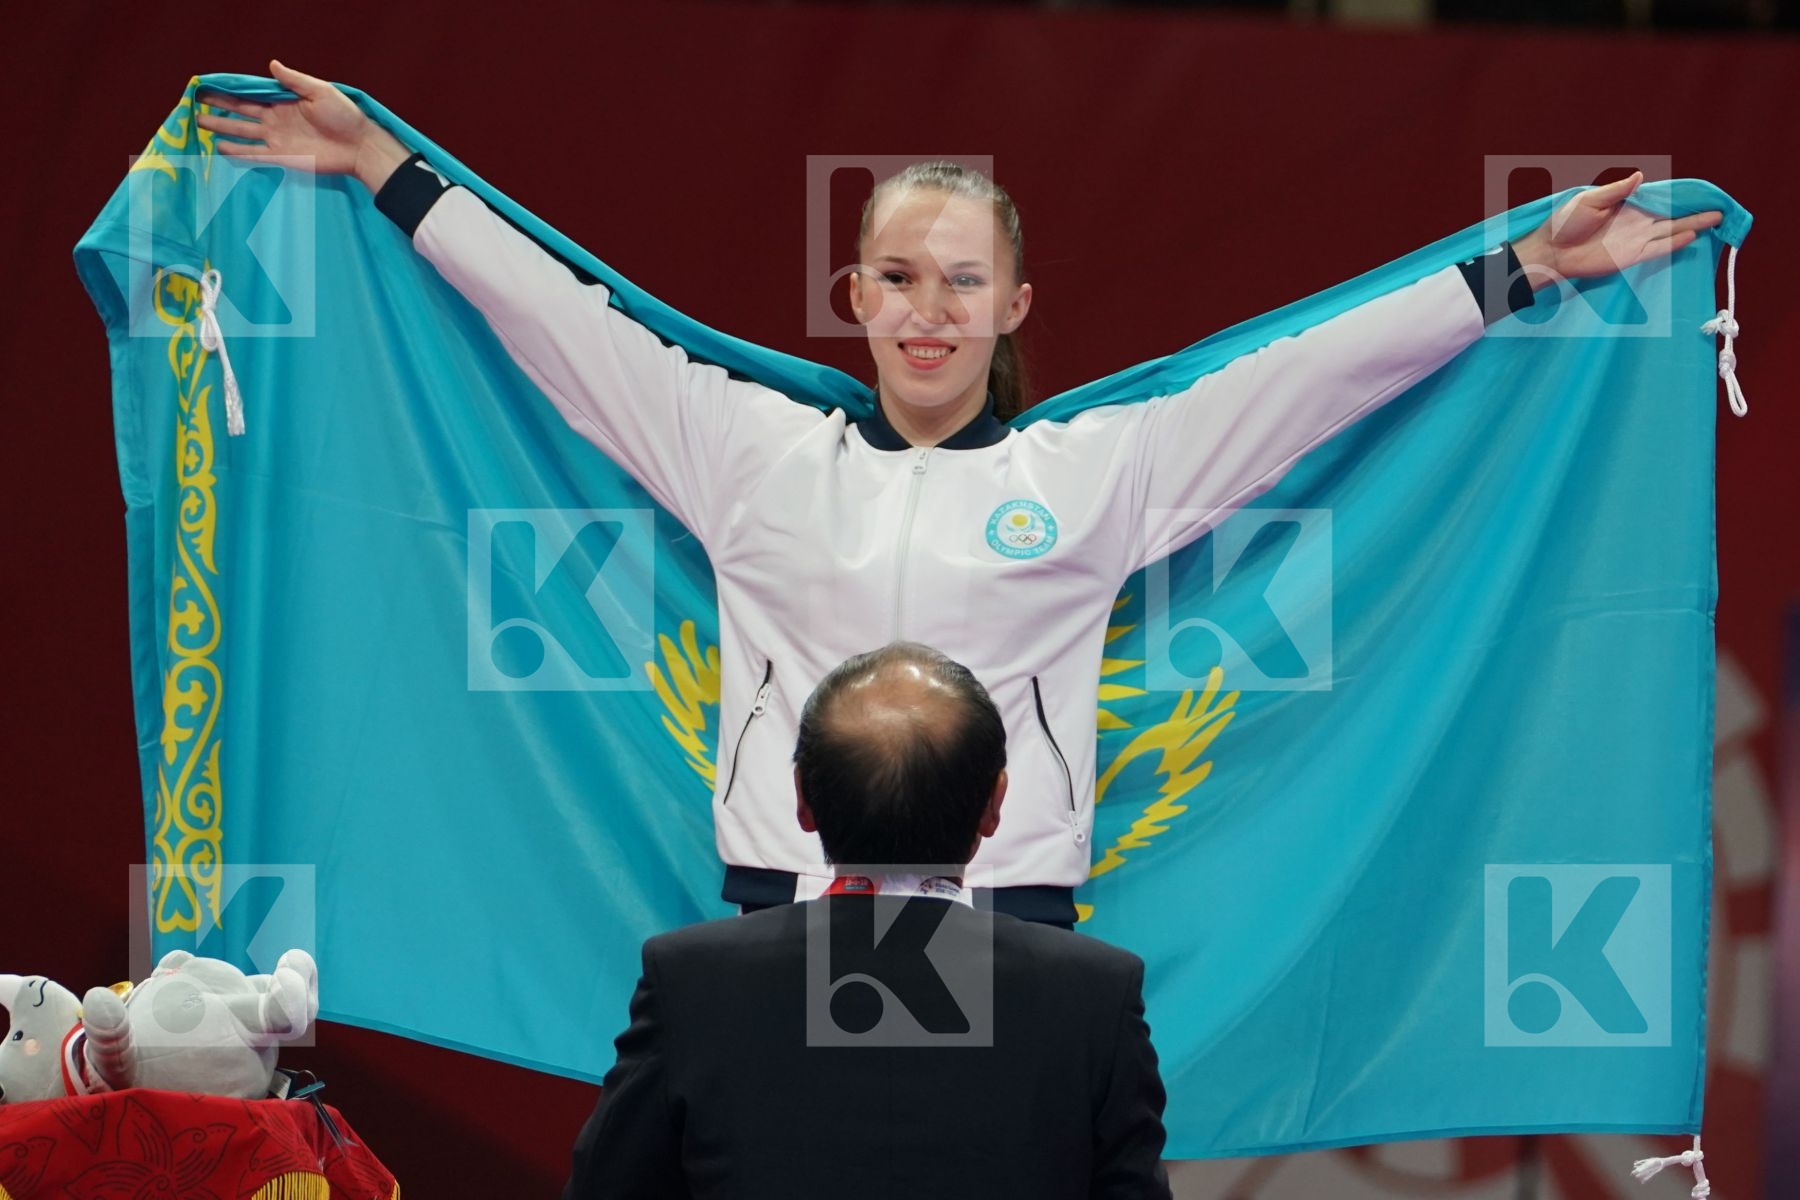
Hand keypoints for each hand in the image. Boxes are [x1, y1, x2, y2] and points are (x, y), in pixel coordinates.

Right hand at [195, 59, 411, 192]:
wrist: (360, 146)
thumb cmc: (344, 116)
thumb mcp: (320, 91)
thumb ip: (294, 80)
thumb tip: (271, 64)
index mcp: (283, 102)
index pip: (250, 95)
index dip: (229, 91)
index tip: (208, 86)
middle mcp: (276, 121)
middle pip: (240, 113)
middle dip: (218, 108)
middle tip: (195, 104)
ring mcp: (278, 140)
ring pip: (243, 133)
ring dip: (222, 129)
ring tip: (199, 124)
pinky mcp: (283, 158)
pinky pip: (255, 155)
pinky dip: (238, 153)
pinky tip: (220, 150)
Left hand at [1511, 171, 1723, 291]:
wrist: (1551, 252)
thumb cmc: (1565, 223)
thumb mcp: (1589, 200)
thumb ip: (1616, 190)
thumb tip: (1641, 175)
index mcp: (1628, 204)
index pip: (1660, 197)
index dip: (1681, 194)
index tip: (1702, 190)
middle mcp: (1636, 221)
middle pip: (1672, 214)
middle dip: (1695, 210)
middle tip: (1720, 206)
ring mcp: (1635, 239)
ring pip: (1670, 230)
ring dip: (1692, 225)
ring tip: (1715, 219)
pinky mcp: (1630, 256)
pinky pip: (1657, 249)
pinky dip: (1673, 243)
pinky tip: (1691, 236)